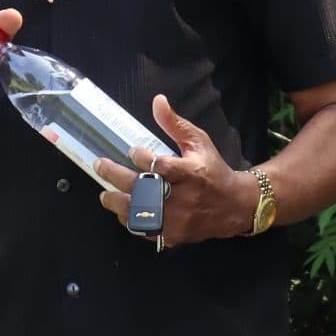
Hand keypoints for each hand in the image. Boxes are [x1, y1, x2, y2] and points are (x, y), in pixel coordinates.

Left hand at [96, 94, 256, 247]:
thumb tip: (157, 101)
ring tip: (105, 194)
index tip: (131, 151)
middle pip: (143, 189)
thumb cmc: (213, 170)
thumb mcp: (199, 143)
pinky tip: (123, 211)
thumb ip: (175, 124)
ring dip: (118, 203)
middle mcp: (183, 198)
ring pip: (140, 214)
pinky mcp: (174, 235)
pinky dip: (131, 221)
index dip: (140, 157)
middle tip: (101, 165)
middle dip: (116, 176)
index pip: (160, 166)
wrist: (233, 206)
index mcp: (191, 173)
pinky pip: (145, 231)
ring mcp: (178, 220)